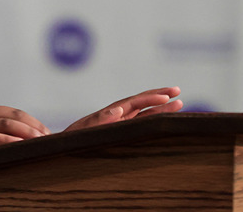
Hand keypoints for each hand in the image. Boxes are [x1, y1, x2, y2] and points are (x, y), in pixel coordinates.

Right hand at [0, 105, 50, 159]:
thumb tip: (19, 140)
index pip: (15, 112)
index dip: (33, 121)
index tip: (48, 132)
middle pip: (14, 117)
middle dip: (34, 127)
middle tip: (49, 139)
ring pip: (5, 125)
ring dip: (25, 133)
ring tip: (40, 142)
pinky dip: (6, 141)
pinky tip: (18, 147)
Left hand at [63, 86, 182, 132]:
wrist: (62, 151)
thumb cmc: (71, 142)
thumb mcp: (83, 131)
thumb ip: (100, 120)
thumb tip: (118, 110)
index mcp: (110, 113)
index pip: (135, 102)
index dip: (151, 98)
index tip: (167, 97)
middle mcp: (117, 117)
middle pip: (143, 104)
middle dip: (160, 97)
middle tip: (178, 91)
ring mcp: (119, 126)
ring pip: (144, 115)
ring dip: (160, 110)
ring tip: (179, 105)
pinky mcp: (120, 135)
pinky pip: (140, 127)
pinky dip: (153, 123)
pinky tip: (163, 123)